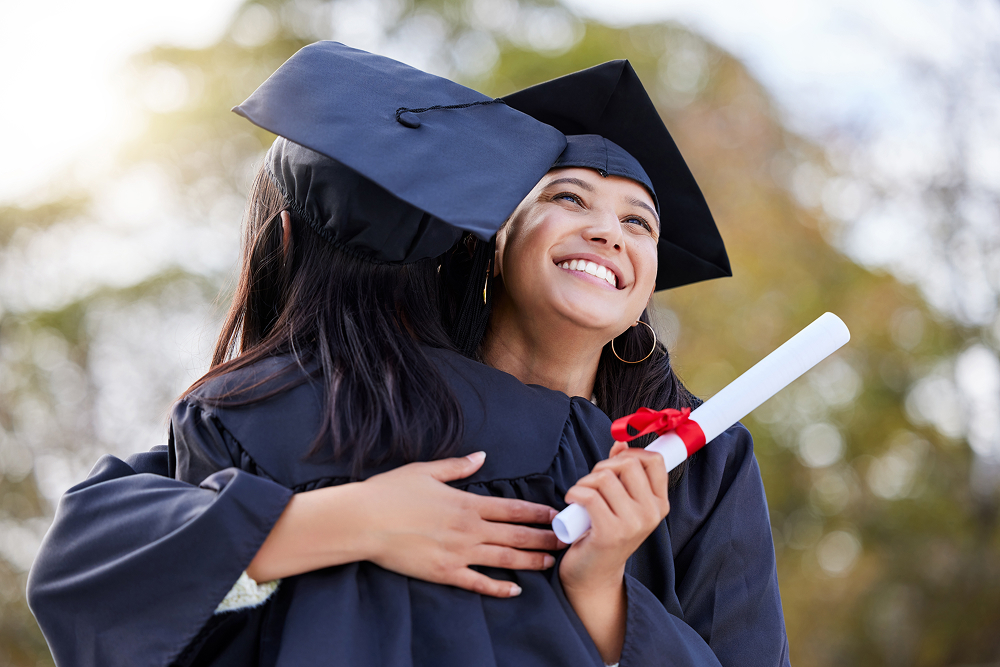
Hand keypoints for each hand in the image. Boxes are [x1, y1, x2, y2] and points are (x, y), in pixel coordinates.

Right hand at [356, 452, 562, 597]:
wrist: (363, 521)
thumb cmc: (391, 492)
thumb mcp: (426, 471)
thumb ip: (458, 467)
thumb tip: (481, 457)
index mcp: (466, 503)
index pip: (512, 508)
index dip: (537, 512)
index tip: (556, 514)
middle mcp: (468, 530)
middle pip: (515, 535)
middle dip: (543, 538)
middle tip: (565, 541)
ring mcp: (458, 554)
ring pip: (504, 559)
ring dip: (530, 561)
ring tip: (550, 563)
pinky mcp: (444, 573)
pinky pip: (478, 583)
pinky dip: (498, 588)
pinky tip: (514, 590)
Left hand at [560, 441, 669, 590]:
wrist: (594, 576)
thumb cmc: (604, 534)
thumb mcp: (620, 502)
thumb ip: (623, 472)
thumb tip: (621, 442)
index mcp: (659, 504)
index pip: (654, 461)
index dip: (631, 454)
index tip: (614, 464)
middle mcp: (651, 514)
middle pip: (628, 463)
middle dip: (603, 466)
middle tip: (592, 484)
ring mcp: (632, 524)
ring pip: (605, 478)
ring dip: (584, 482)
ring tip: (581, 497)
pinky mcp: (610, 533)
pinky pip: (589, 495)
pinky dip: (574, 493)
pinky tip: (572, 502)